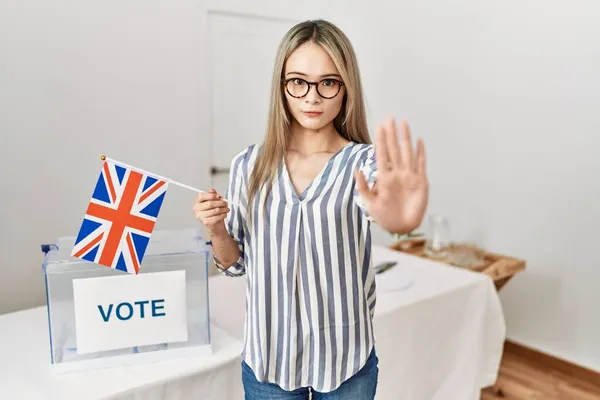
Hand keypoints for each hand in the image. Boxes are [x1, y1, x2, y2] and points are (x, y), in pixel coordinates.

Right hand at [193, 189, 229, 235]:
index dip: (211, 195)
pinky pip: (217, 217)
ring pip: (215, 210)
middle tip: (226, 203)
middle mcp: (197, 209)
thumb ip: (212, 195)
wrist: (216, 226)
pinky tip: (225, 214)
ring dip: (223, 209)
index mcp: (197, 202)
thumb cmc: (214, 212)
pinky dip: (223, 215)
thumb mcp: (213, 202)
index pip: (201, 196)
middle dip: (220, 203)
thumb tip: (212, 190)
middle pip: (210, 203)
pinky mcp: (206, 222)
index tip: (219, 196)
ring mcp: (200, 216)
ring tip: (227, 209)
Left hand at [354, 117, 428, 233]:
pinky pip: (420, 164)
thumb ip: (363, 187)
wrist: (401, 227)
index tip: (379, 126)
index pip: (382, 154)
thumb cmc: (384, 217)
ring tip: (403, 123)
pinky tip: (419, 141)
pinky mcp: (420, 182)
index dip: (381, 140)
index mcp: (384, 177)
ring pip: (407, 152)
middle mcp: (397, 173)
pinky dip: (420, 152)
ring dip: (405, 138)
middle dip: (392, 134)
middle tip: (389, 118)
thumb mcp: (370, 203)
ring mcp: (409, 176)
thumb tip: (356, 170)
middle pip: (394, 149)